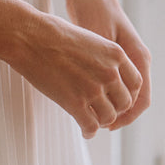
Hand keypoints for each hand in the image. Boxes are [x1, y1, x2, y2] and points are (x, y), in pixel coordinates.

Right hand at [13, 9, 143, 138]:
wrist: (28, 36)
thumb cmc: (52, 33)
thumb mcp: (88, 39)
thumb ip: (102, 58)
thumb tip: (106, 76)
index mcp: (115, 54)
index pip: (136, 83)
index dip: (127, 94)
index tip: (117, 98)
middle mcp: (109, 73)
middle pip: (124, 103)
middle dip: (114, 108)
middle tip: (103, 110)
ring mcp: (93, 89)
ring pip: (109, 117)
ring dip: (101, 120)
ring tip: (92, 119)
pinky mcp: (76, 104)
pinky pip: (91, 126)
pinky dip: (89, 131)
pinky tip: (84, 129)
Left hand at [60, 0, 151, 130]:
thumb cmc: (92, 9)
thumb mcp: (98, 37)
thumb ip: (103, 62)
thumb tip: (104, 90)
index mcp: (138, 56)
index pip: (141, 99)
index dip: (126, 116)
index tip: (107, 125)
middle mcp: (136, 58)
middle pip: (134, 99)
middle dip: (118, 114)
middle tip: (97, 125)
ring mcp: (126, 58)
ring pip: (123, 92)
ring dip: (111, 105)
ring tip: (91, 115)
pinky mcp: (113, 56)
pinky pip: (114, 82)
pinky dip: (105, 93)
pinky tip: (87, 97)